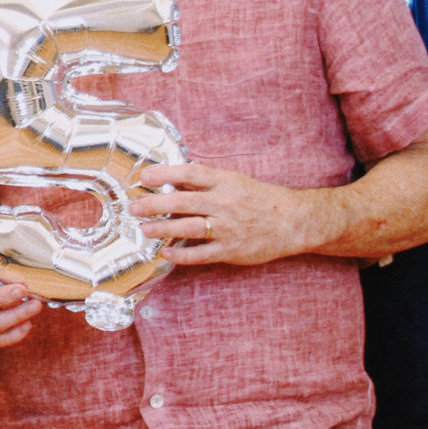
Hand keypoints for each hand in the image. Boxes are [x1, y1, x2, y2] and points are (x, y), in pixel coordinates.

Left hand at [127, 162, 320, 265]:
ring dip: (163, 229)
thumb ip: (205, 184)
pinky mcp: (231, 250)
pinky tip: (167, 253)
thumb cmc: (259, 199)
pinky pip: (202, 254)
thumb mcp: (234, 182)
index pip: (190, 174)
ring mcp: (228, 228)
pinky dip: (182, 254)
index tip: (145, 176)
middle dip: (154, 204)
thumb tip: (172, 181)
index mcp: (225, 182)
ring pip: (188, 228)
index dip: (165, 174)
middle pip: (183, 202)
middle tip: (134, 207)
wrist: (293, 221)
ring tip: (144, 230)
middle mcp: (224, 203)